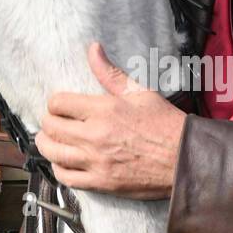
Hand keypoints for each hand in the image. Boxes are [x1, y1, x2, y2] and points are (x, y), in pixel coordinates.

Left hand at [34, 42, 186, 198]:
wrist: (185, 159)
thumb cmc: (166, 125)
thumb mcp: (140, 93)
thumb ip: (110, 73)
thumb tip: (93, 49)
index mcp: (104, 110)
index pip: (58, 103)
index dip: (55, 103)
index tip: (60, 107)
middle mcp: (95, 135)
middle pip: (50, 127)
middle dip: (49, 122)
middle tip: (54, 123)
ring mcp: (96, 161)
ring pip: (53, 152)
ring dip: (48, 145)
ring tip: (52, 141)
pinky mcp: (101, 183)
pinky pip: (66, 178)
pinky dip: (59, 169)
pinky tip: (65, 162)